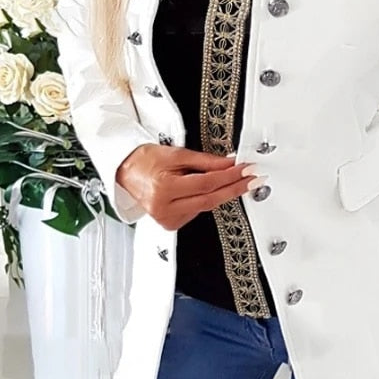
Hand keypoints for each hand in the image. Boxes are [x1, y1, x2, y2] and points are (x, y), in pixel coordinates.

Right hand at [115, 144, 262, 230]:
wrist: (125, 171)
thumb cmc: (146, 161)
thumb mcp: (177, 154)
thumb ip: (205, 161)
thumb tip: (229, 164)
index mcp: (164, 188)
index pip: (207, 183)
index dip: (230, 176)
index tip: (247, 170)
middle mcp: (165, 208)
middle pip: (210, 199)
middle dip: (234, 188)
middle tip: (252, 179)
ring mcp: (167, 219)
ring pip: (205, 206)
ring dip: (220, 193)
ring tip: (230, 179)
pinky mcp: (170, 224)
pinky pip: (196, 211)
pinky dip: (205, 200)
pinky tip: (204, 190)